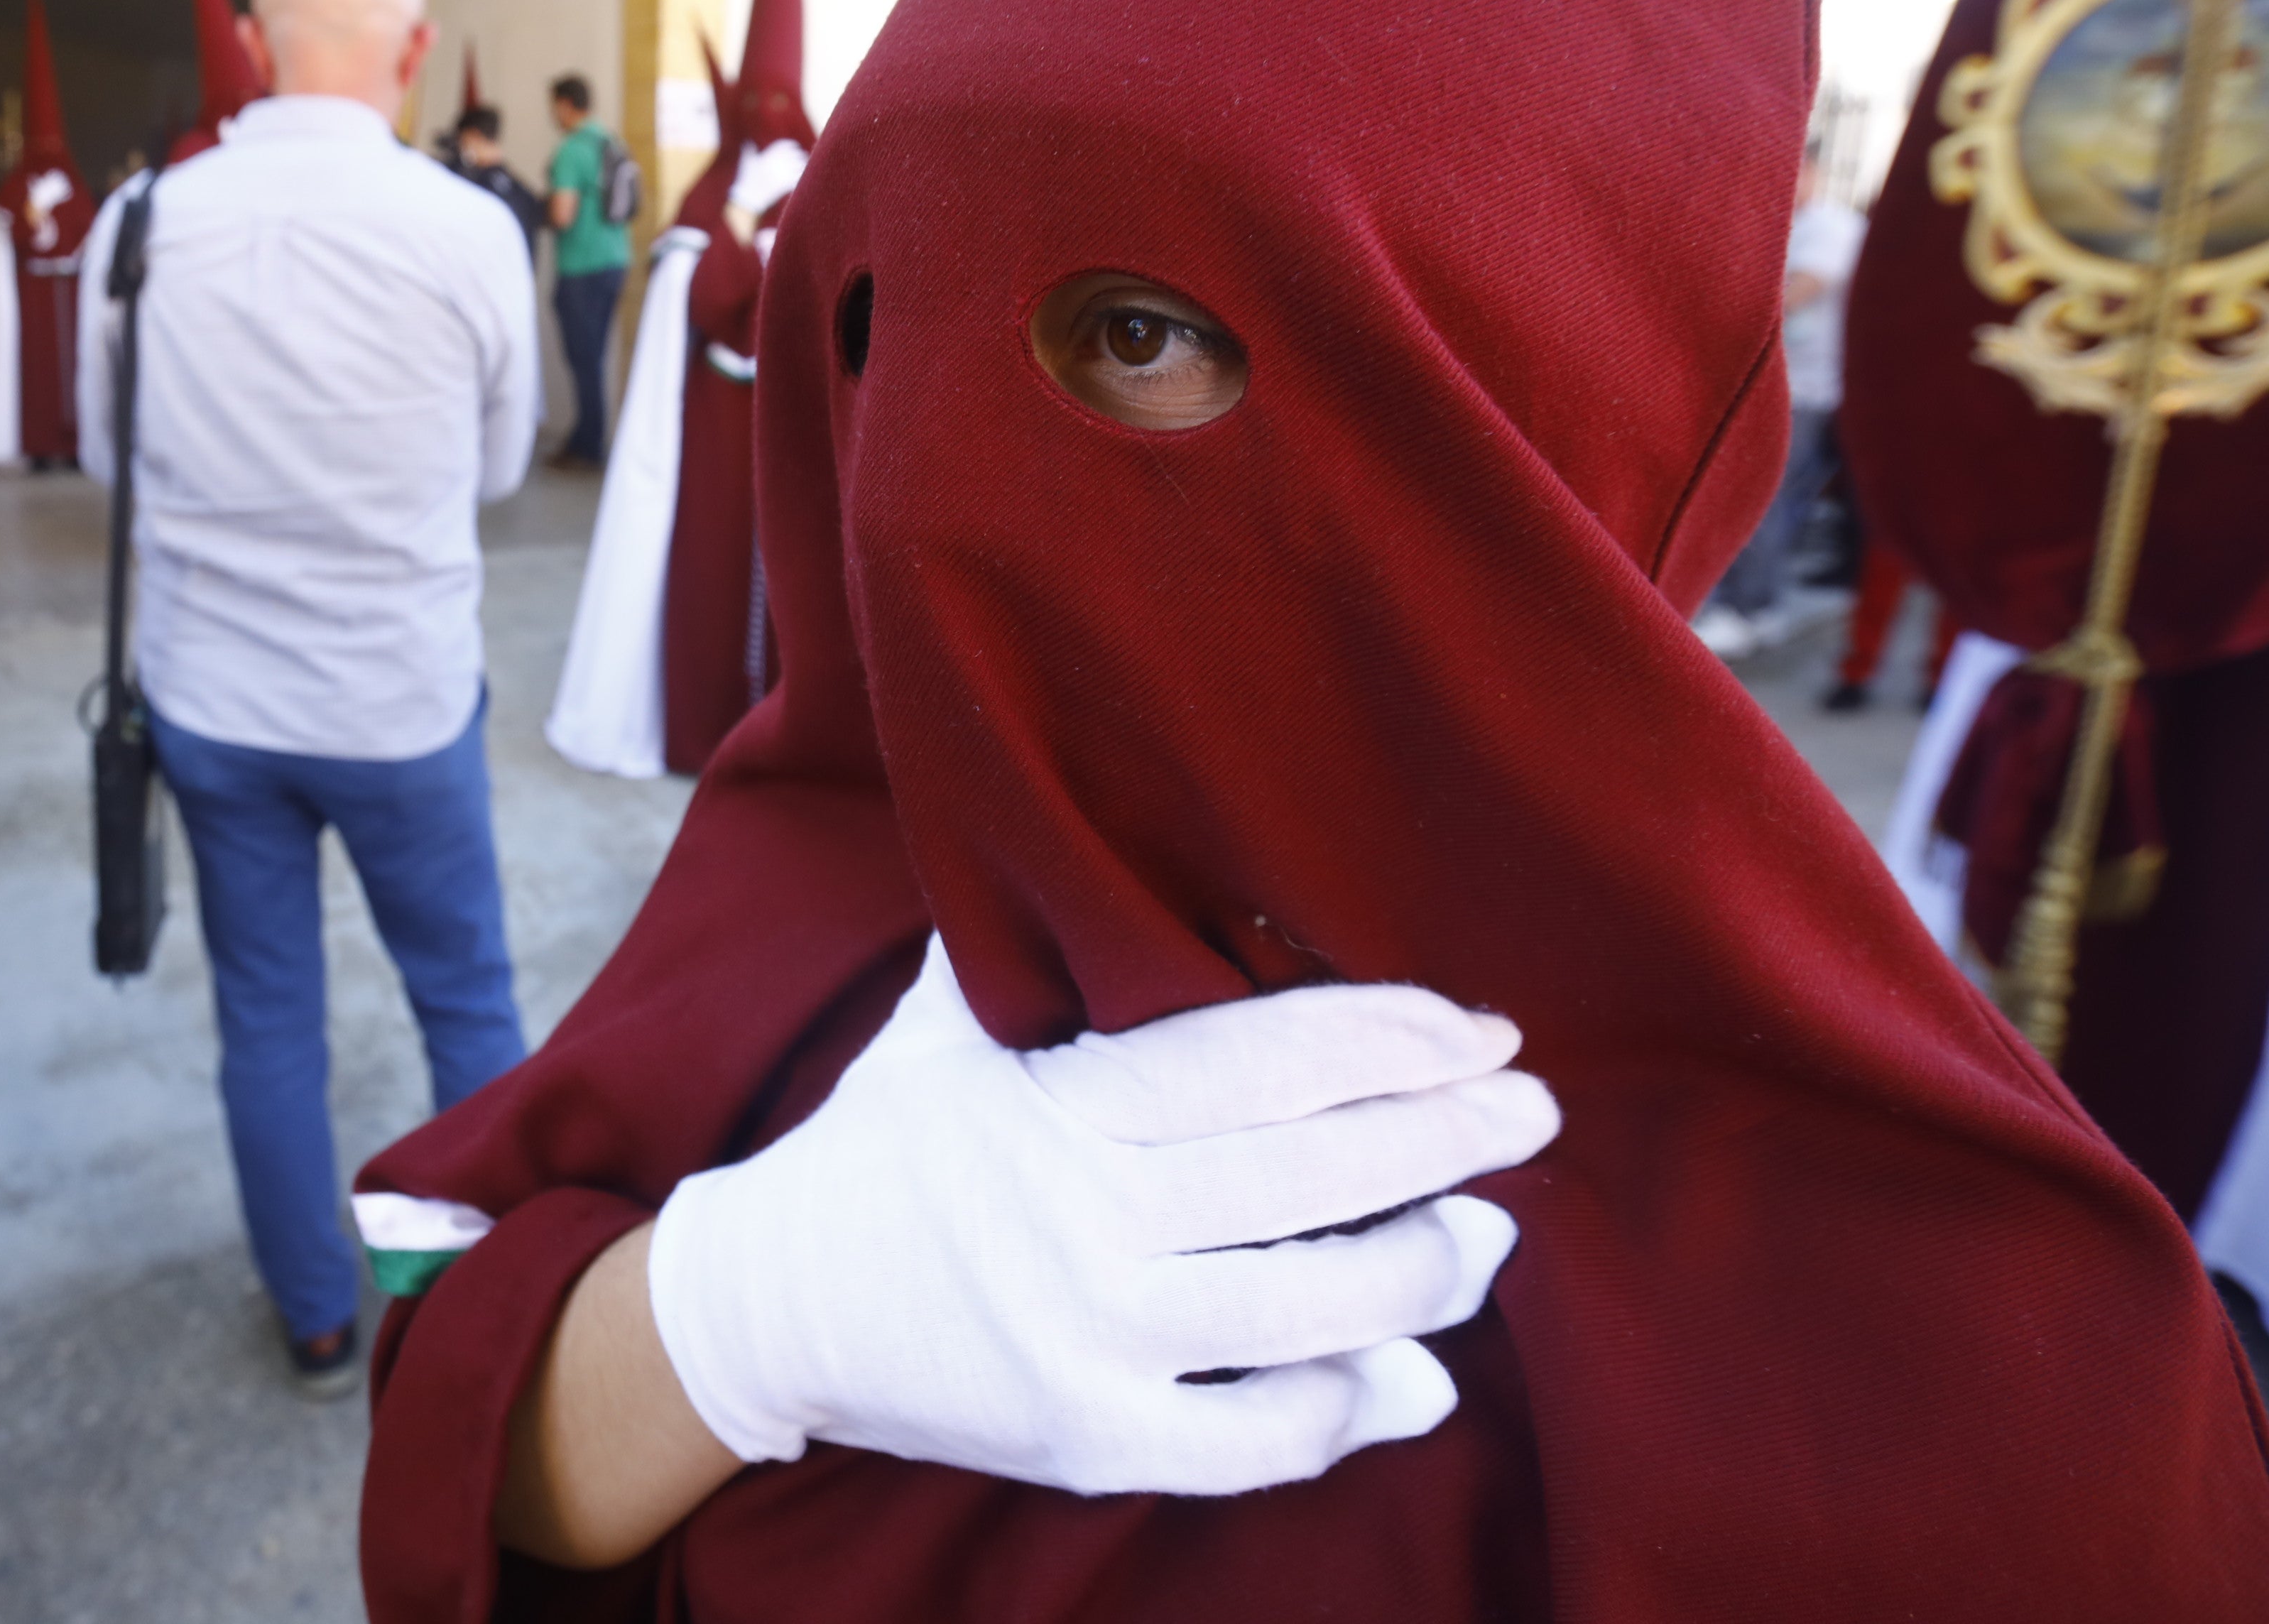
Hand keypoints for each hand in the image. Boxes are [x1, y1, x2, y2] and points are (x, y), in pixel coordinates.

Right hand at [646, 935, 1557, 1496]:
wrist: (765, 1305)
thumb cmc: (885, 1144)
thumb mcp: (947, 1025)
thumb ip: (1048, 949)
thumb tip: (1158, 857)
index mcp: (1051, 1108)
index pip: (1255, 1063)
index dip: (1385, 1039)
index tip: (1478, 1027)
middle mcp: (1074, 1225)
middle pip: (1306, 1180)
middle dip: (1444, 1138)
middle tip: (1533, 1110)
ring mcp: (1083, 1342)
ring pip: (1305, 1314)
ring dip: (1425, 1272)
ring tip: (1489, 1229)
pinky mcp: (1085, 1438)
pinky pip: (1254, 1442)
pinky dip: (1345, 1407)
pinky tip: (1408, 1367)